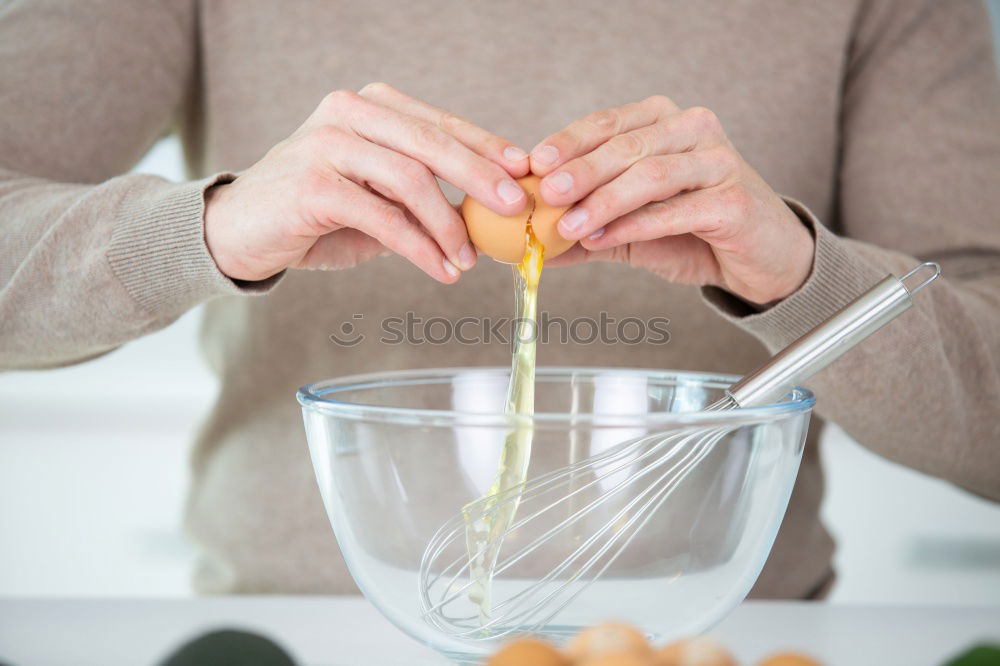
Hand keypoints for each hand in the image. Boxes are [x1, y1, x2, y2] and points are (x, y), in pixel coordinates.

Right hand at [204, 83, 529, 282]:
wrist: (239, 233)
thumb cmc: (316, 214)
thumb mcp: (376, 196)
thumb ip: (421, 194)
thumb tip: (488, 212)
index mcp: (370, 107)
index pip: (441, 123)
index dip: (487, 147)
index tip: (525, 173)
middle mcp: (348, 113)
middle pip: (432, 143)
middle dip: (481, 177)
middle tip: (516, 208)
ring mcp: (327, 144)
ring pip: (411, 180)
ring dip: (448, 225)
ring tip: (468, 258)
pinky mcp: (313, 184)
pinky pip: (383, 217)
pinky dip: (420, 247)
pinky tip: (441, 269)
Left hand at [529, 96, 814, 304]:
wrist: (758, 261)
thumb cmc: (693, 234)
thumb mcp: (631, 229)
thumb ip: (585, 229)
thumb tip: (529, 244)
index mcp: (665, 122)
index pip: (608, 123)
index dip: (569, 141)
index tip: (534, 163)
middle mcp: (694, 130)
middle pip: (627, 146)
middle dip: (581, 171)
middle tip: (544, 194)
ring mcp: (719, 161)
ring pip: (651, 174)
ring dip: (603, 201)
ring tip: (567, 226)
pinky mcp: (734, 199)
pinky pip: (676, 209)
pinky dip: (635, 225)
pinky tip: (602, 239)